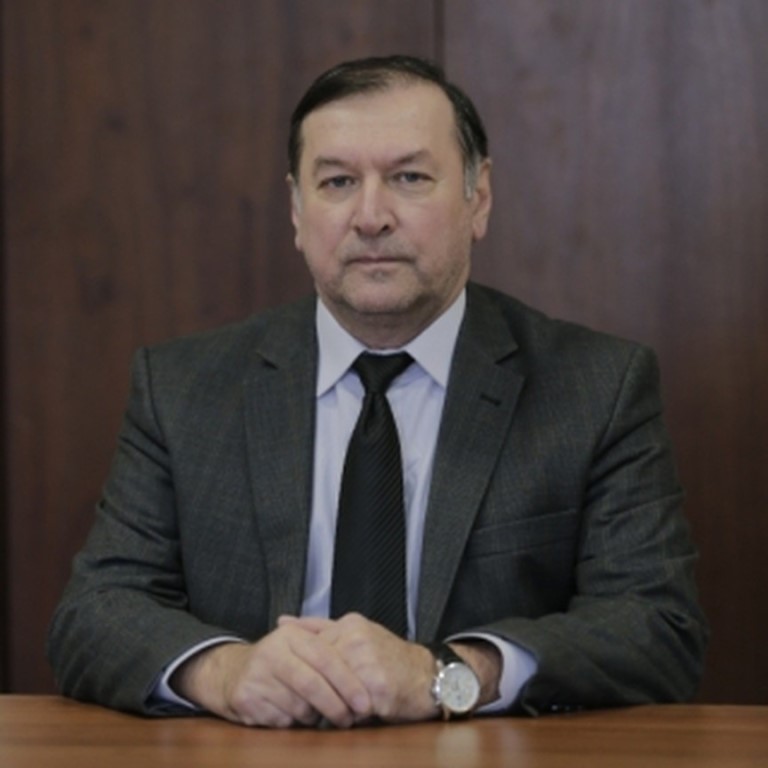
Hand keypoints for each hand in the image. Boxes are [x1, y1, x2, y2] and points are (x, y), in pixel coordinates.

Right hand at [170, 621, 371, 728]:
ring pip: (298, 705)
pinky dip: (294, 722)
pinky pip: (281, 720)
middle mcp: (272, 652)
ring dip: (315, 716)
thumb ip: (329, 646)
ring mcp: (256, 676)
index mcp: (290, 636)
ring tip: (320, 714)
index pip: (325, 657)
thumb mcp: (300, 644)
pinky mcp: (246, 699)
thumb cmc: (280, 661)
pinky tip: (294, 715)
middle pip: (311, 683)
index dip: (348, 681)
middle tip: (352, 718)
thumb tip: (366, 658)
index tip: (365, 702)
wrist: (232, 673)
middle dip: (336, 704)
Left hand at [278, 613, 437, 722]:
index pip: (310, 650)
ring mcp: (368, 660)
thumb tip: (282, 622)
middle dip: (316, 691)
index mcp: (349, 624)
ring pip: (332, 690)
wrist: (428, 676)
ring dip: (332, 704)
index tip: (302, 686)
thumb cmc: (388, 658)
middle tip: (312, 703)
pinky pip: (351, 706)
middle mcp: (357, 638)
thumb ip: (318, 627)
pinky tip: (356, 715)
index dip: (306, 673)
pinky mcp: (379, 685)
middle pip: (319, 671)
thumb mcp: (355, 634)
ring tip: (337, 710)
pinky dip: (350, 715)